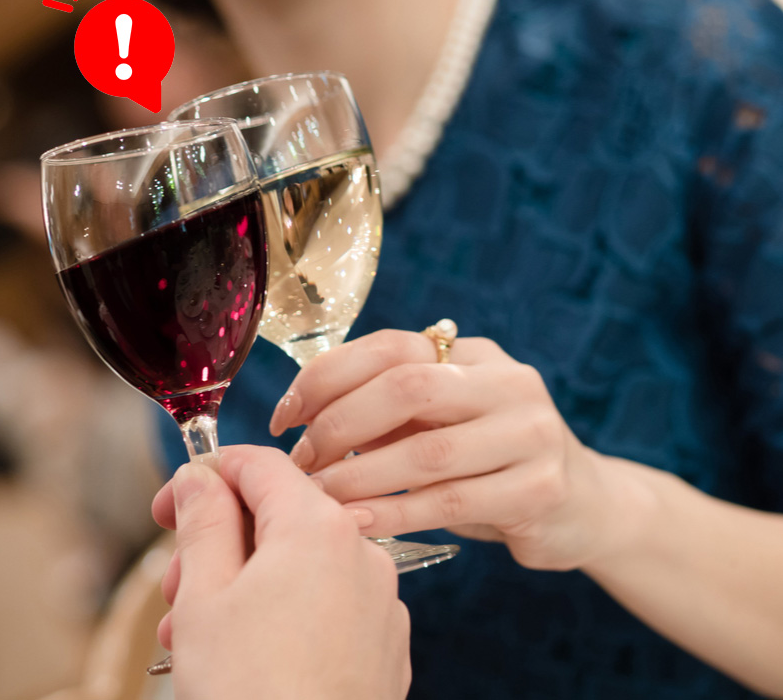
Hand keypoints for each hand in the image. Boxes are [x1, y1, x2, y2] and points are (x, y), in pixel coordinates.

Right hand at [152, 445, 410, 699]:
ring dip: (245, 582)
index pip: (259, 465)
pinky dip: (286, 611)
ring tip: (199, 631)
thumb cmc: (248, 691)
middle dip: (221, 541)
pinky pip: (328, 603)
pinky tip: (249, 652)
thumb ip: (203, 521)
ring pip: (300, 564)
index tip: (170, 504)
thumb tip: (200, 477)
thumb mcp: (204, 595)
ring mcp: (380, 600)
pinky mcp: (384, 642)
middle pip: (280, 516)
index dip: (206, 475)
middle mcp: (362, 553)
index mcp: (318, 527)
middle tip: (177, 585)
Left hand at [269, 330, 634, 571]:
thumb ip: (389, 408)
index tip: (286, 414)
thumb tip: (302, 415)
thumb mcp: (445, 420)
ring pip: (427, 452)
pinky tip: (358, 524)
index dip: (328, 376)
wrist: (584, 505)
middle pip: (407, 387)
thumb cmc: (490, 461)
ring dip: (360, 477)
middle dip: (340, 424)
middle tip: (303, 460)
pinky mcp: (541, 489)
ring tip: (318, 498)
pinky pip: (450, 504)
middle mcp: (508, 383)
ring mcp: (531, 433)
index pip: (391, 346)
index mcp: (474, 356)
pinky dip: (395, 514)